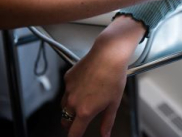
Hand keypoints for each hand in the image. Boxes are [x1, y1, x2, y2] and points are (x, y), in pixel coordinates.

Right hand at [61, 16, 141, 136]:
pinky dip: (74, 90)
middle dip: (71, 123)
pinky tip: (87, 83)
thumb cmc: (114, 77)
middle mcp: (73, 102)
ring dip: (71, 107)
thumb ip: (107, 122)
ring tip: (87, 98)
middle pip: (65, 120)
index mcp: (85, 111)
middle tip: (82, 119)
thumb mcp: (114, 103)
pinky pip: (67, 89)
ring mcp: (68, 89)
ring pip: (64, 105)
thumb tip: (105, 135)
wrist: (108, 55)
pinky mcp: (67, 78)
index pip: (73, 133)